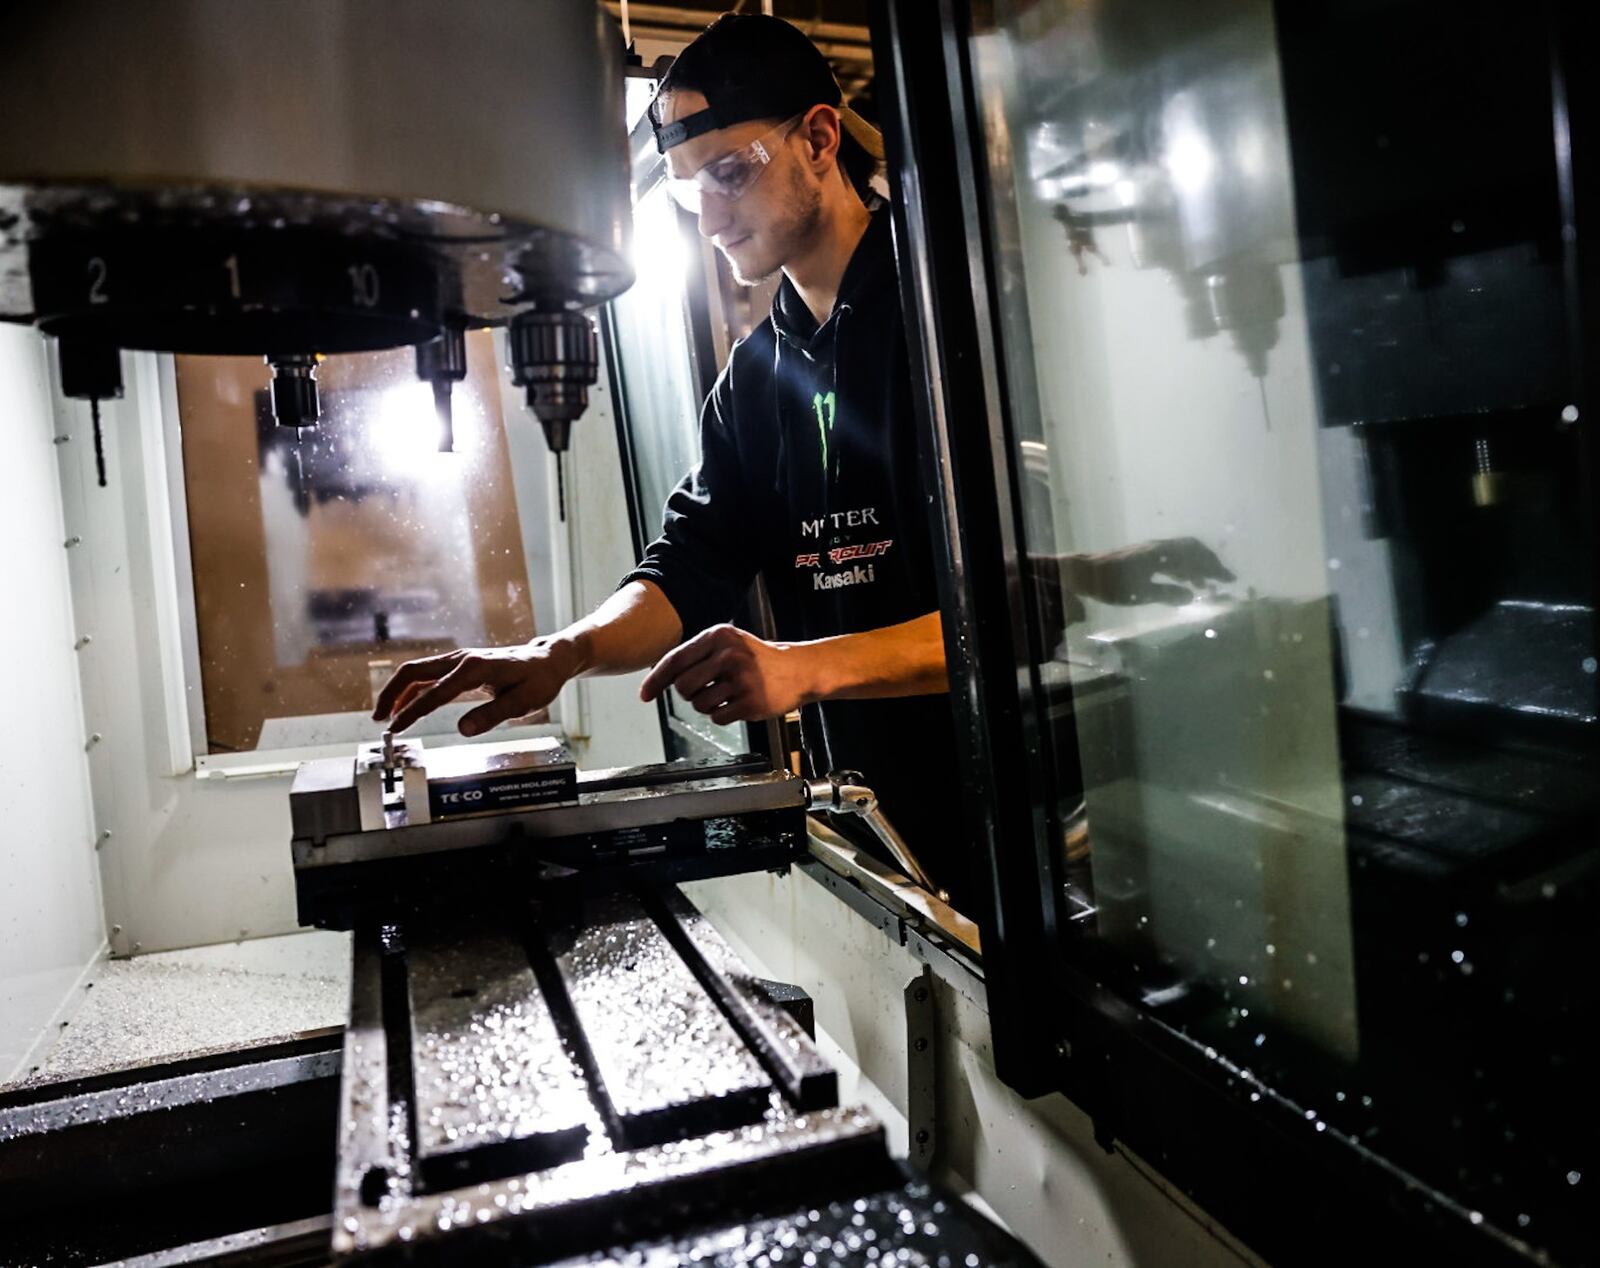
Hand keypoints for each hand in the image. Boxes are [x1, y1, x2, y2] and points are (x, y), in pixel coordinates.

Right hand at [372, 637, 580, 735]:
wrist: (548, 660)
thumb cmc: (539, 680)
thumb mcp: (525, 701)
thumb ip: (494, 714)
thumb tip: (463, 729)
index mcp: (475, 668)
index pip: (434, 693)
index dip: (412, 712)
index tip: (396, 728)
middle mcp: (462, 659)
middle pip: (414, 672)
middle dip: (391, 694)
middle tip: (379, 719)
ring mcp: (459, 660)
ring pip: (418, 672)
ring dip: (398, 691)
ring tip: (386, 715)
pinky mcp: (461, 664)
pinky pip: (429, 675)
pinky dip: (413, 689)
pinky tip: (407, 705)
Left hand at [639, 624, 808, 725]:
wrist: (797, 670)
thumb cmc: (756, 659)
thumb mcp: (727, 644)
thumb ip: (696, 655)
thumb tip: (660, 676)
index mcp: (719, 636)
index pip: (676, 660)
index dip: (656, 680)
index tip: (645, 694)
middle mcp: (729, 655)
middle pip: (683, 687)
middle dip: (689, 694)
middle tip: (706, 689)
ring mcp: (741, 679)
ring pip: (699, 705)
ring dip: (708, 705)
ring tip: (727, 694)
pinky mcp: (751, 702)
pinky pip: (717, 717)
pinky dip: (722, 715)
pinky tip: (737, 703)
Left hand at [1070, 537, 1234, 605]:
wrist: (1085, 573)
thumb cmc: (1111, 585)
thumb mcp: (1139, 594)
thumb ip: (1166, 594)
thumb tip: (1192, 595)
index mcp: (1161, 553)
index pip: (1195, 556)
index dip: (1214, 568)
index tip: (1229, 580)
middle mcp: (1158, 547)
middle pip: (1193, 549)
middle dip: (1210, 564)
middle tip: (1223, 580)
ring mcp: (1151, 549)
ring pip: (1182, 552)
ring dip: (1197, 566)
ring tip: (1206, 585)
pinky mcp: (1144, 555)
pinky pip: (1172, 557)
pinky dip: (1184, 568)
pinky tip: (1185, 582)